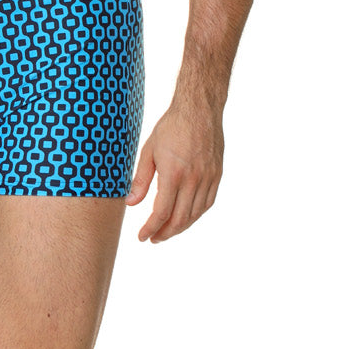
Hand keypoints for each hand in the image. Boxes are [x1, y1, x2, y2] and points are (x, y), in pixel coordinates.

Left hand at [124, 103, 223, 241]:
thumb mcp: (149, 151)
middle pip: (180, 219)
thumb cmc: (171, 127)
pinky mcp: (217, 175)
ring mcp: (208, 178)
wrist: (199, 110)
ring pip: (195, 214)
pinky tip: (185, 217)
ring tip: (167, 231)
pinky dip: (195, 215)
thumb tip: (130, 203)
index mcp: (173, 174)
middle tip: (153, 238)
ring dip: (180, 227)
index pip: (162, 213)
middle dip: (165, 233)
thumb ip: (140, 179)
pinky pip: (207, 203)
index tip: (142, 237)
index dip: (151, 228)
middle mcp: (193, 179)